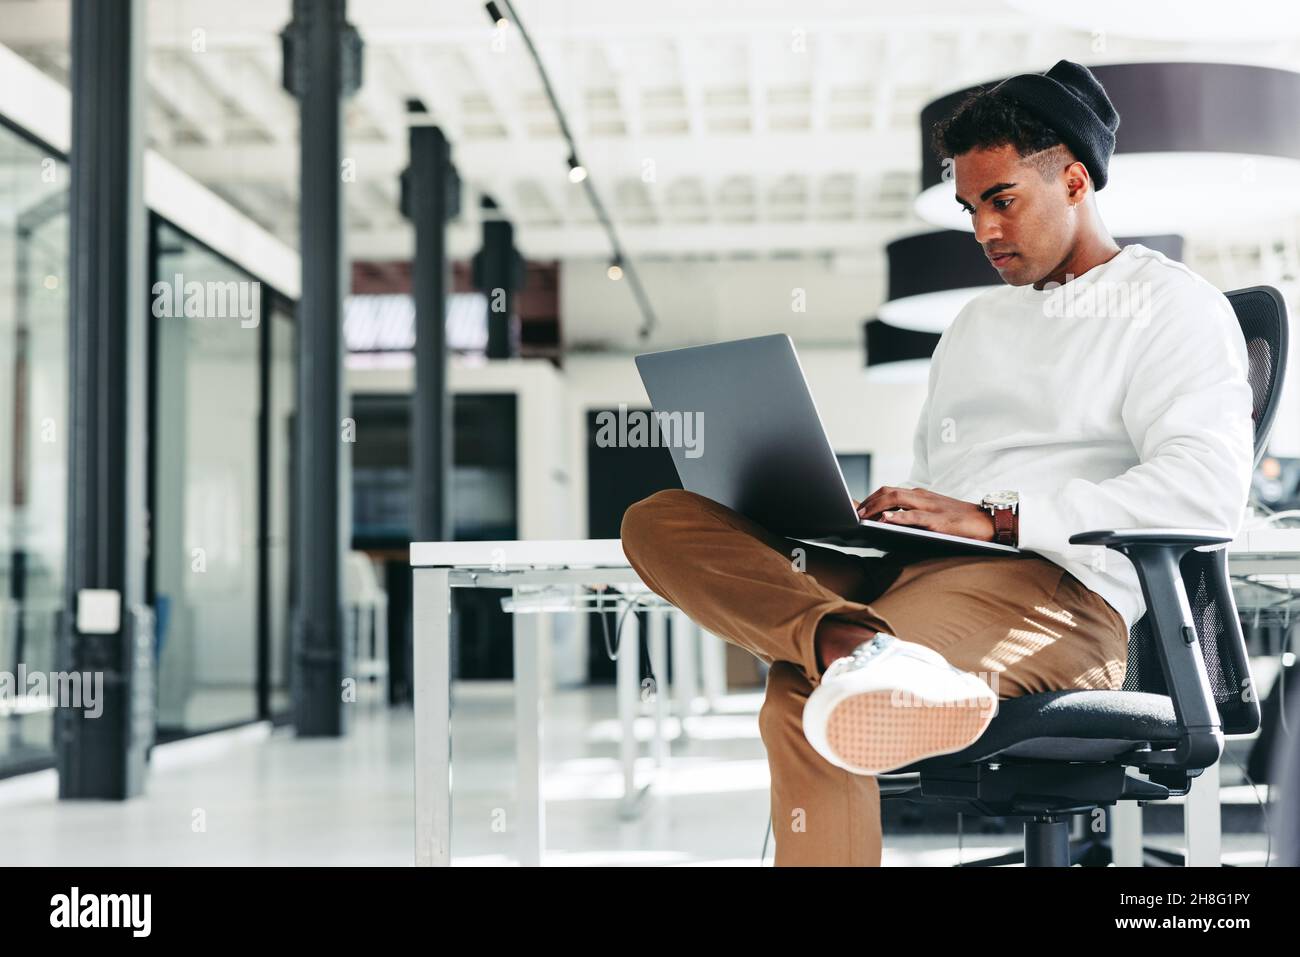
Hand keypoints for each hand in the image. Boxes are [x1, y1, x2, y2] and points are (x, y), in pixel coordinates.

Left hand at [854, 486, 995, 541]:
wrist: (988, 522)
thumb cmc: (959, 521)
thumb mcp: (933, 513)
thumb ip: (913, 513)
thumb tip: (888, 522)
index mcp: (920, 495)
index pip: (889, 491)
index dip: (870, 498)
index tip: (855, 508)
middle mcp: (922, 497)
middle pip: (888, 492)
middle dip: (868, 502)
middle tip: (854, 514)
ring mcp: (930, 508)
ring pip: (897, 499)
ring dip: (876, 507)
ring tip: (862, 517)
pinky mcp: (938, 521)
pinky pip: (914, 516)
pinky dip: (897, 517)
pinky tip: (885, 520)